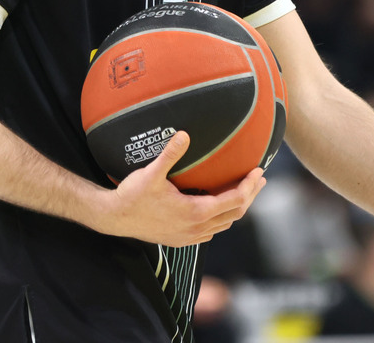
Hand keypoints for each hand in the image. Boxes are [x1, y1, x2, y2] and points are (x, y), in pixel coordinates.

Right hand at [92, 131, 265, 247]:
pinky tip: (217, 207)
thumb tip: (184, 134)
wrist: (114, 218)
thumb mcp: (151, 173)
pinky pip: (211, 231)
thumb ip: (170, 154)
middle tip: (259, 179)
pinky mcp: (181, 240)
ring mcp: (189, 237)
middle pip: (235, 214)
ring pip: (224, 225)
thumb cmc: (132, 196)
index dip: (248, 185)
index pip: (234, 200)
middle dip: (249, 195)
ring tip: (244, 191)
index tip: (258, 171)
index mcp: (195, 212)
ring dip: (236, 208)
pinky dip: (222, 218)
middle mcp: (196, 228)